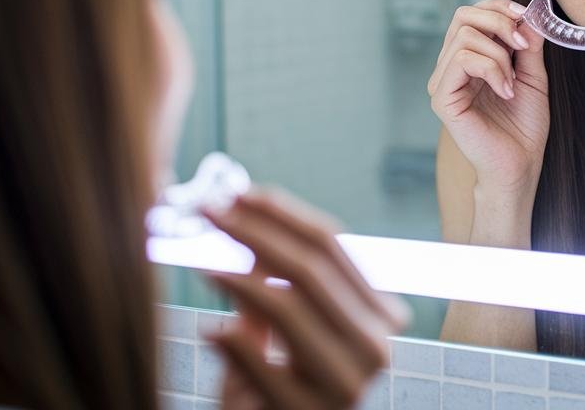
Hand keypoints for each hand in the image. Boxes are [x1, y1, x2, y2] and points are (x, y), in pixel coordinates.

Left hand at [204, 190, 409, 408]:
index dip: (283, 214)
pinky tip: (209, 331)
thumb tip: (245, 214)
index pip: (333, 247)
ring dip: (239, 280)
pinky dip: (232, 342)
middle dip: (256, 232)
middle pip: (312, 269)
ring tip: (204, 268)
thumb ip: (270, 279)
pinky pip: (263, 364)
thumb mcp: (278, 329)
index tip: (238, 194)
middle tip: (210, 212)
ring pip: (290, 308)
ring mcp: (346, 385)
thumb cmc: (275, 390)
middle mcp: (375, 348)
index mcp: (380, 316)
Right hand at [427, 0, 550, 194]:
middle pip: (463, 16)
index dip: (498, 7)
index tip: (526, 17)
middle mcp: (451, 66)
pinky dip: (491, 69)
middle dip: (499, 22)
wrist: (520, 164)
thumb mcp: (533, 75)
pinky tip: (505, 91)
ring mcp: (443, 81)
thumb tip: (529, 14)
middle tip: (522, 46)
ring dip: (499, 54)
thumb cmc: (524, 126)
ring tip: (513, 82)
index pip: (472, 14)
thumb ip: (528, 45)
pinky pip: (462, 60)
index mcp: (468, 58)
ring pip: (464, 36)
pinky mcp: (442, 98)